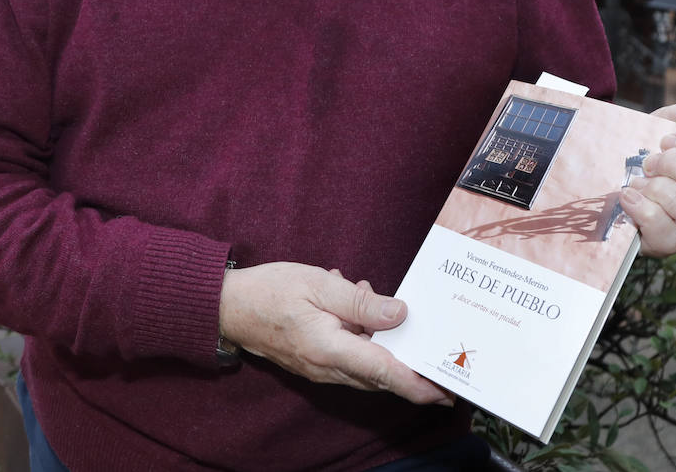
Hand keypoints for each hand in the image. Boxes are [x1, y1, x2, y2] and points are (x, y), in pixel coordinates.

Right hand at [218, 262, 451, 405]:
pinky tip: (367, 309)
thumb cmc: (272, 291)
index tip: (446, 390)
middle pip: (382, 376)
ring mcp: (321, 369)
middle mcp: (328, 367)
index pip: (384, 371)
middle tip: (446, 358)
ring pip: (369, 369)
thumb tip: (400, 314)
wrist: (229, 308)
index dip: (418, 383)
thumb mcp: (319, 284)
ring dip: (390, 350)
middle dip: (415, 372)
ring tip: (406, 321)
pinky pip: (353, 360)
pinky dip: (369, 342)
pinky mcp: (316, 363)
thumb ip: (361, 302)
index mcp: (330, 348)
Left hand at [620, 102, 675, 256]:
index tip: (666, 140)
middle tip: (650, 162)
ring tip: (640, 180)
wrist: (606, 170)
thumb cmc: (644, 147)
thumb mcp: (664, 122)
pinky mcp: (667, 244)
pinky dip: (645, 212)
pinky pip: (670, 239)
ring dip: (662, 191)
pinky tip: (628, 196)